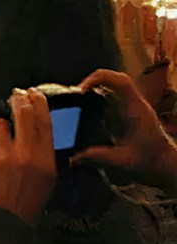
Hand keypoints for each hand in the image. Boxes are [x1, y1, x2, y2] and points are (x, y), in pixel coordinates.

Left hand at [0, 89, 55, 225]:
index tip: (35, 94)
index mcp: (45, 162)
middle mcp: (25, 156)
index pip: (45, 124)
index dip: (40, 105)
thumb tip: (33, 136)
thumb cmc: (24, 208)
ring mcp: (2, 157)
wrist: (0, 226)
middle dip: (18, 101)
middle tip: (16, 96)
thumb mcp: (44, 183)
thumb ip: (40, 158)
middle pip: (23, 115)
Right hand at [75, 68, 176, 191]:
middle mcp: (137, 105)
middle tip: (78, 92)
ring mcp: (135, 107)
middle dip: (94, 80)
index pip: (121, 81)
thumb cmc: (152, 161)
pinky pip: (116, 95)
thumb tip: (75, 156)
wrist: (168, 165)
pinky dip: (102, 95)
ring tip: (82, 97)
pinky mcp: (132, 112)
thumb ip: (98, 157)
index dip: (99, 78)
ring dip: (98, 86)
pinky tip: (92, 108)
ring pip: (116, 85)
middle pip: (115, 79)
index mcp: (136, 111)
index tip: (83, 88)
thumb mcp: (123, 160)